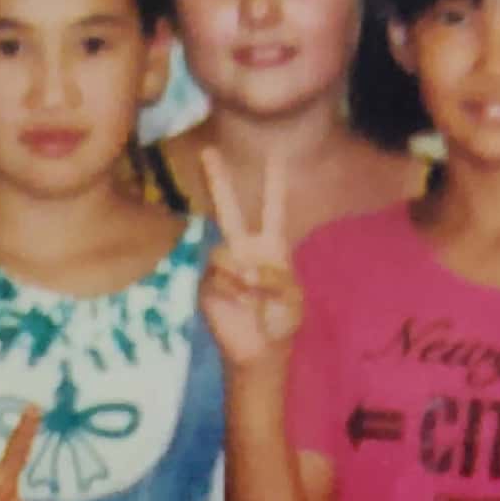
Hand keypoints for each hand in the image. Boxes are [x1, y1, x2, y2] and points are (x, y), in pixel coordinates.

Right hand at [192, 148, 304, 368]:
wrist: (261, 349)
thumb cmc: (282, 321)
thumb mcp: (293, 296)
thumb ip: (276, 276)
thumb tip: (247, 270)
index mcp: (271, 246)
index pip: (273, 208)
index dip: (274, 183)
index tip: (274, 155)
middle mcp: (243, 249)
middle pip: (229, 209)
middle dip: (218, 180)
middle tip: (208, 151)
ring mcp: (222, 266)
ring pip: (225, 251)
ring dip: (243, 274)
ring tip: (253, 294)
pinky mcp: (206, 285)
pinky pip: (217, 276)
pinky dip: (233, 290)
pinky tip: (240, 304)